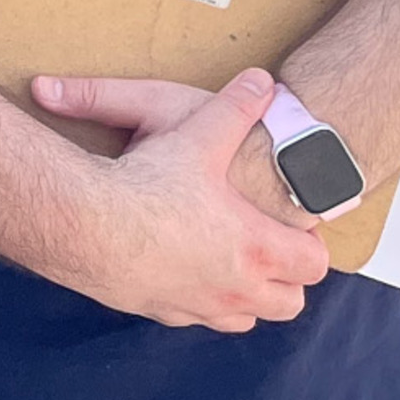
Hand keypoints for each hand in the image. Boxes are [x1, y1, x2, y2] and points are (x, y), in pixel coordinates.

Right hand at [33, 67, 328, 332]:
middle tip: (265, 247)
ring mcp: (197, 305)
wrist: (85, 225)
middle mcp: (234, 288)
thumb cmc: (146, 186)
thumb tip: (262, 80)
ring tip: (226, 263)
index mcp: (256, 248)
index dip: (310, 245)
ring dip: (244, 297)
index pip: (313, 264)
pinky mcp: (159, 310)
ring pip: (243, 319)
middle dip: (285, 280)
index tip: (291, 225)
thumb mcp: (195, 136)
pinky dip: (197, 301)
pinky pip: (193, 318)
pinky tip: (178, 270)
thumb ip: (233, 108)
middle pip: (288, 303)